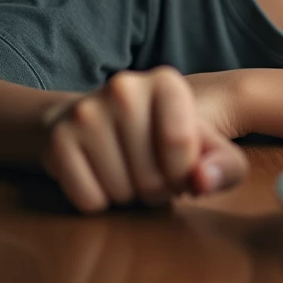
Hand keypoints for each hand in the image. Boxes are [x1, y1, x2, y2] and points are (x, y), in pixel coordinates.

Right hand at [40, 66, 247, 212]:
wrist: (99, 122)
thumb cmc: (163, 139)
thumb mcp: (207, 148)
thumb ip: (224, 166)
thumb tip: (202, 181)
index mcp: (166, 82)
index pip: (181, 145)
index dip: (183, 174)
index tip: (179, 168)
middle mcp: (124, 87)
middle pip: (151, 175)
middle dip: (157, 190)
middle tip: (150, 173)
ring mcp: (87, 111)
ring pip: (120, 192)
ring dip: (128, 196)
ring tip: (128, 172)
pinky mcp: (58, 138)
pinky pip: (88, 200)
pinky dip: (98, 201)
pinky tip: (101, 175)